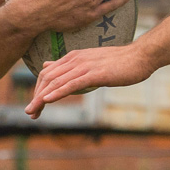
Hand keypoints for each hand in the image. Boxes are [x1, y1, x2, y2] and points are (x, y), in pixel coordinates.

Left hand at [29, 44, 155, 112]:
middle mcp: (75, 59)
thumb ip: (70, 66)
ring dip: (42, 98)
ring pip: (57, 81)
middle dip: (36, 96)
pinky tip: (47, 100)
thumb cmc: (119, 62)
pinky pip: (72, 83)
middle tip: (30, 112)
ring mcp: (85, 66)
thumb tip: (48, 66)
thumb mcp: (90, 62)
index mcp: (73, 57)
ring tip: (33, 111)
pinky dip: (57, 92)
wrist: (140, 57)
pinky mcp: (95, 74)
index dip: (38, 89)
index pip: (48, 73)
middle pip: (47, 78)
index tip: (35, 105)